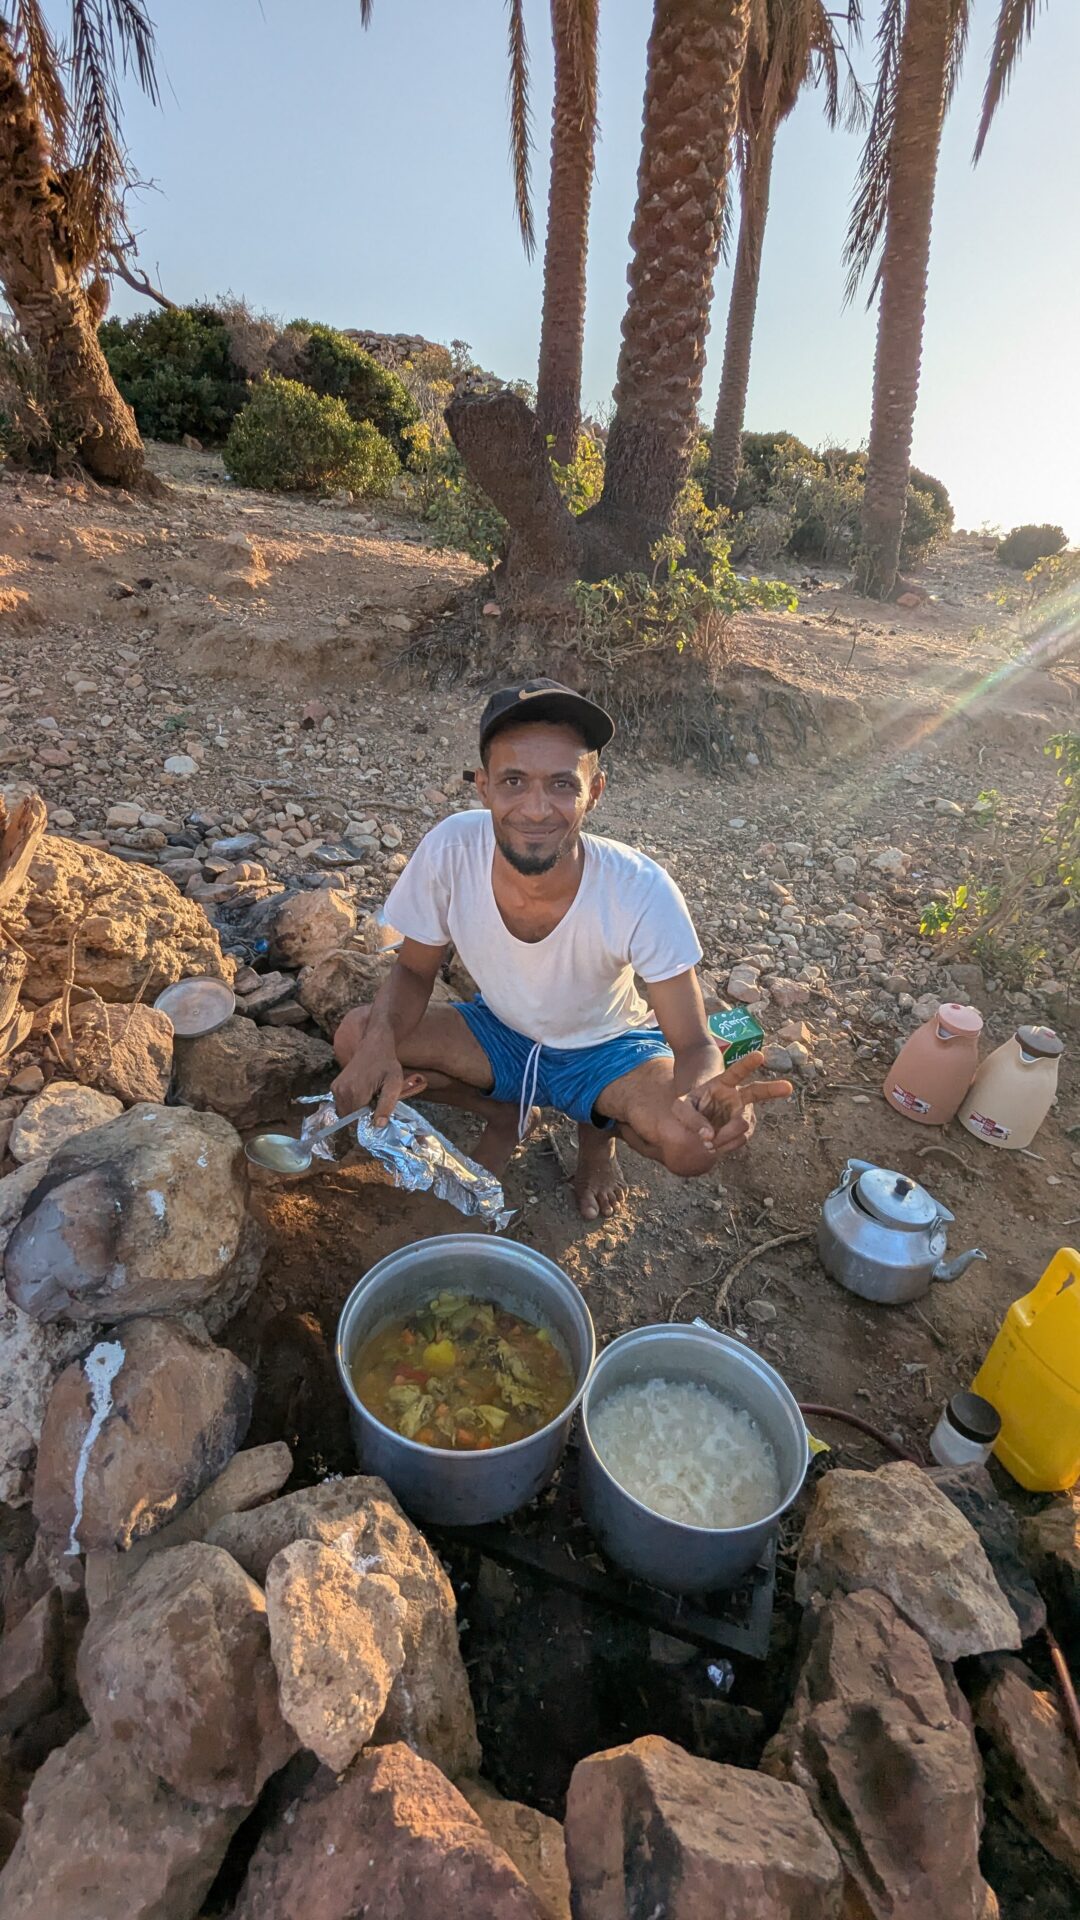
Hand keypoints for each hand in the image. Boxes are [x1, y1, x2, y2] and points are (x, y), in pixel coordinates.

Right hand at [330, 1043, 424, 1127]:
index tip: (377, 1113)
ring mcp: (335, 1089)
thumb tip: (378, 1125)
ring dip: (356, 1111)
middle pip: (349, 1119)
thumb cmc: (387, 1065)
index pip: (357, 1122)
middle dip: (361, 1117)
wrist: (374, 1046)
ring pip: (344, 1113)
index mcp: (355, 1093)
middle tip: (374, 1103)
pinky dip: (351, 1104)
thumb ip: (386, 1105)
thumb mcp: (394, 1084)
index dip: (368, 1122)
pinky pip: (341, 1104)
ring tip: (369, 1097)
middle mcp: (341, 1092)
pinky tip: (362, 1093)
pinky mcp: (334, 1086)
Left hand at [672, 1052, 792, 1157]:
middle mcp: (738, 1096)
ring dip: (725, 1137)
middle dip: (773, 1089)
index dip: (748, 1063)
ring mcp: (743, 1113)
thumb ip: (690, 1117)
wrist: (697, 1118)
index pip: (737, 1071)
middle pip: (758, 1092)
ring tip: (707, 1144)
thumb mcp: (680, 1107)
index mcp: (724, 1083)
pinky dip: (725, 1146)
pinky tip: (714, 1146)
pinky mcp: (743, 1130)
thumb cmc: (690, 1105)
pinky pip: (739, 1140)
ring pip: (742, 1126)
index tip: (760, 1055)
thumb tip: (709, 1136)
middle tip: (789, 1087)